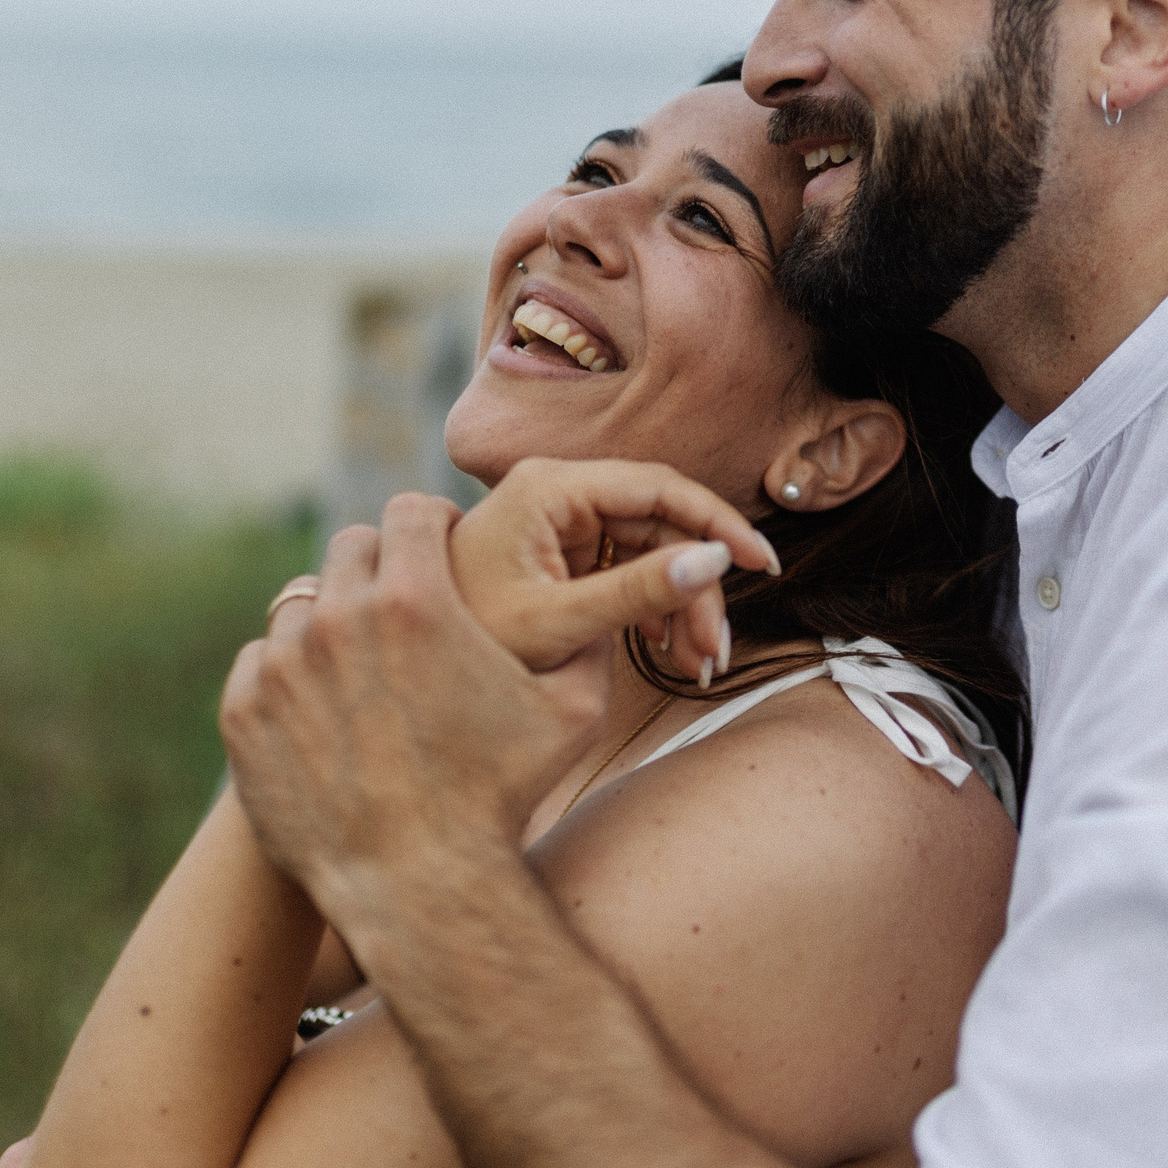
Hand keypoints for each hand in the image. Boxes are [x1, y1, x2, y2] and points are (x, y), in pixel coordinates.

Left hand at [221, 484, 756, 919]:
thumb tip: (706, 556)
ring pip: (303, 604)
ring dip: (335, 623)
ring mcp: (283, 664)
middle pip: (352, 548)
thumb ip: (620, 616)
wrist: (416, 890)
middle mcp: (341, 615)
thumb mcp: (574, 706)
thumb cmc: (506, 795)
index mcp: (419, 595)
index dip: (430, 529)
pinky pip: (262, 663)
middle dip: (381, 570)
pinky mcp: (244, 711)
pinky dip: (293, 680)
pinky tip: (331, 715)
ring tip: (367, 667)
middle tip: (404, 609)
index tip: (438, 554)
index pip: (412, 511)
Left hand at [447, 456, 782, 682]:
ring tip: (697, 664)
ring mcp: (558, 524)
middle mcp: (556, 494)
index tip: (759, 566)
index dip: (716, 524)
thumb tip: (715, 561)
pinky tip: (668, 651)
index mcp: (549, 489)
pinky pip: (625, 569)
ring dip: (680, 604)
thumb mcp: (558, 622)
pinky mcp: (559, 554)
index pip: (658, 487)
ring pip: (649, 550)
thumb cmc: (470, 647)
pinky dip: (652, 608)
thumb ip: (636, 590)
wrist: (408, 680)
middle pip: (659, 523)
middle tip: (717, 651)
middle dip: (696, 586)